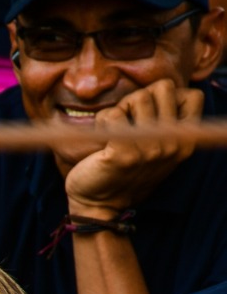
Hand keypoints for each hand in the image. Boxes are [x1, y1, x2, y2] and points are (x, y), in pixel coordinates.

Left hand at [63, 80, 204, 212]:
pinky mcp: (125, 154)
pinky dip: (102, 121)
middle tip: (128, 121)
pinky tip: (101, 139)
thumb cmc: (124, 171)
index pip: (194, 96)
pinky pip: (114, 114)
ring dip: (120, 109)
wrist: (99, 205)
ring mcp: (151, 150)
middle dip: (142, 97)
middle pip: (164, 88)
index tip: (151, 115)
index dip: (169, 97)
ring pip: (139, 97)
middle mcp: (173, 145)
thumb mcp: (158, 148)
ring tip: (114, 132)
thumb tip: (165, 90)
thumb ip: (167, 122)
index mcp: (185, 142)